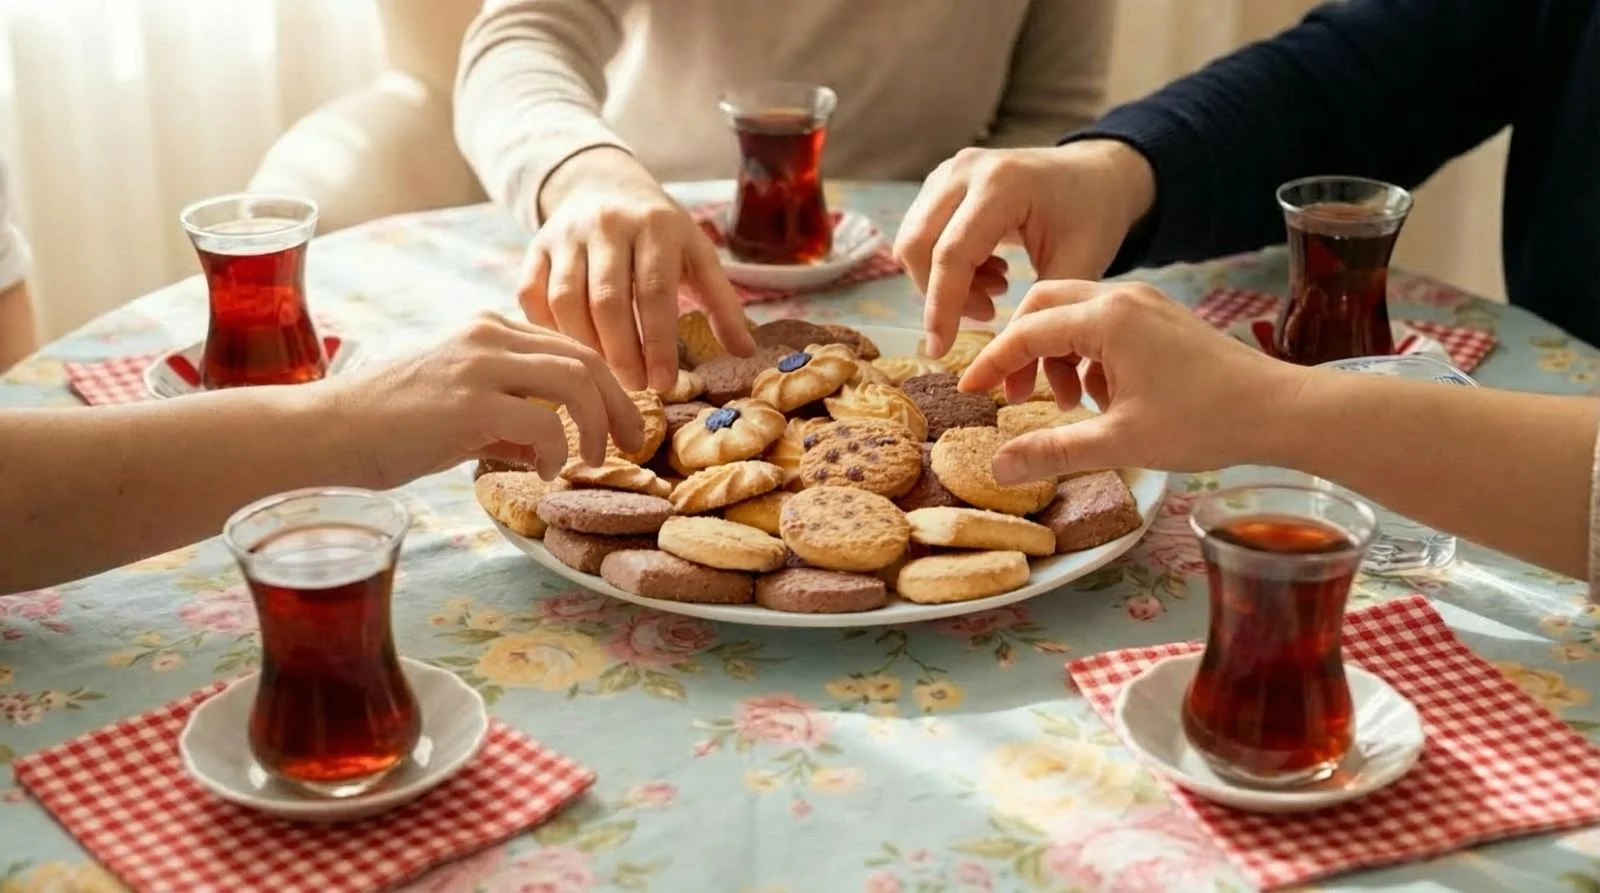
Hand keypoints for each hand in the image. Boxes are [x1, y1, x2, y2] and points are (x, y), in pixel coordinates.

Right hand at [328, 313, 644, 485]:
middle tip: (630, 442)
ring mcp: (479, 364)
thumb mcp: (460, 411)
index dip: (607, 382)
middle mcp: (489, 335)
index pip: (569, 345)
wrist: (327, 432)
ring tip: (592, 459)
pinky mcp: (471, 402)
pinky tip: (546, 471)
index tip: (621, 420)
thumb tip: (551, 444)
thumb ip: (508, 418)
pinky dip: (557, 451)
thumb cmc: (388, 428)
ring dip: (595, 426)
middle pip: (585, 358)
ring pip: (576, 382)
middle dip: (619, 403)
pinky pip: (544, 422)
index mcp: (488, 329)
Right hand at [521, 147, 754, 391]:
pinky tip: (568, 353)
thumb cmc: (660, 233)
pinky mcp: (537, 245)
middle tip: (634, 388)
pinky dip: (547, 329)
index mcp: (657, 226)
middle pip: (607, 300)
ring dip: (584, 346)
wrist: (603, 184)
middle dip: (621, 352)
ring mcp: (567, 234)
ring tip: (604, 375)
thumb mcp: (698, 255)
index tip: (663, 383)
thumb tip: (748, 352)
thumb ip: (722, 303)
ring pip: (566, 300)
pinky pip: (532, 294)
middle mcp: (609, 225)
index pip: (655, 292)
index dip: (658, 343)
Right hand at [895, 140, 1155, 356]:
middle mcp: (967, 169)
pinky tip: (987, 271)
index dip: (943, 307)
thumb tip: (1007, 377)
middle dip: (940, 295)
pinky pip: (922, 233)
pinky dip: (945, 265)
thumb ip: (1038, 315)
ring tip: (994, 292)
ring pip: (914, 241)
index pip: (952, 253)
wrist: (1095, 173)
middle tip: (986, 315)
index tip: (941, 350)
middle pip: (918, 245)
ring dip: (943, 281)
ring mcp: (949, 171)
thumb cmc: (1092, 215)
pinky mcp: (942, 181)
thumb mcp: (1079, 265)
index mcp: (1003, 182)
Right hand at [958, 281, 1306, 482]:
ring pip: (1073, 313)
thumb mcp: (1120, 442)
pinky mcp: (1162, 317)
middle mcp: (1123, 297)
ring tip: (1067, 405)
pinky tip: (1102, 397)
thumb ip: (1053, 451)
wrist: (1281, 409)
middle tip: (1017, 397)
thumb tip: (999, 466)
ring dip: (1056, 353)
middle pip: (1043, 305)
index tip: (970, 391)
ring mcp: (1146, 303)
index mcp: (1107, 318)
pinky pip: (1104, 322)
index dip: (991, 363)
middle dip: (1020, 348)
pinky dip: (1087, 353)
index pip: (1025, 331)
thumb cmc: (1206, 422)